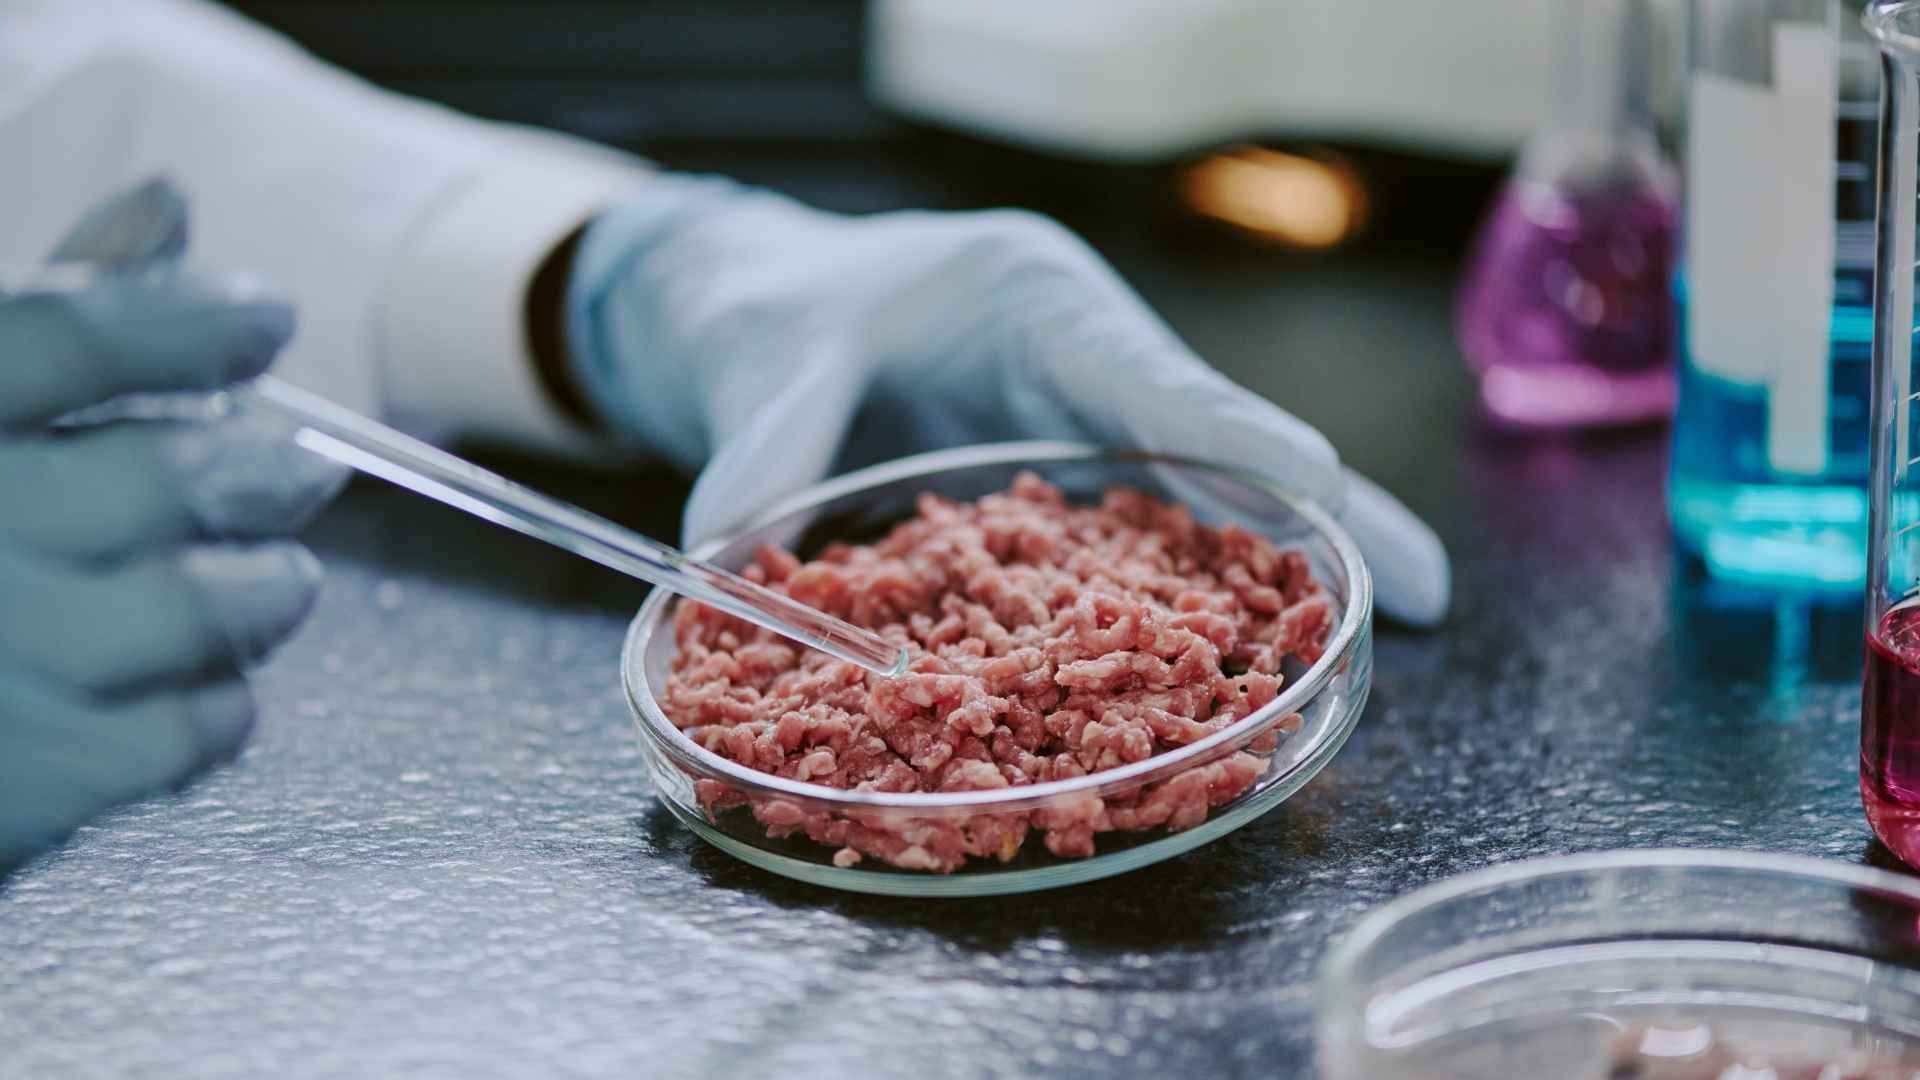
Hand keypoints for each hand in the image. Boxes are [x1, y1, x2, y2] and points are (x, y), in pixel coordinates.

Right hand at [0, 182, 342, 869]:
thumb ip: (48, 319)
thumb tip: (168, 202)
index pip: (78, 335)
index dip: (197, 318)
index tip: (266, 316)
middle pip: (174, 477)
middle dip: (267, 473)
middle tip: (298, 473)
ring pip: (208, 608)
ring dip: (268, 591)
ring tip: (273, 581)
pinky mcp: (28, 782)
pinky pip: (190, 729)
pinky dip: (221, 703)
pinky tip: (201, 683)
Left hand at [564, 176, 1447, 625]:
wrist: (776, 301)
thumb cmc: (783, 305)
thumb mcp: (764, 354)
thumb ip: (762, 443)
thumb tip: (726, 556)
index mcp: (1025, 298)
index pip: (1137, 369)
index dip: (1222, 430)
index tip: (1306, 477)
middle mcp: (1081, 356)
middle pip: (1215, 434)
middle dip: (1318, 506)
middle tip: (1418, 587)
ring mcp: (1087, 415)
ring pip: (1205, 486)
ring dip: (1292, 554)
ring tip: (1397, 621)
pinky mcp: (1072, 470)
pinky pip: (1154, 525)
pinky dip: (1211, 578)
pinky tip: (1260, 642)